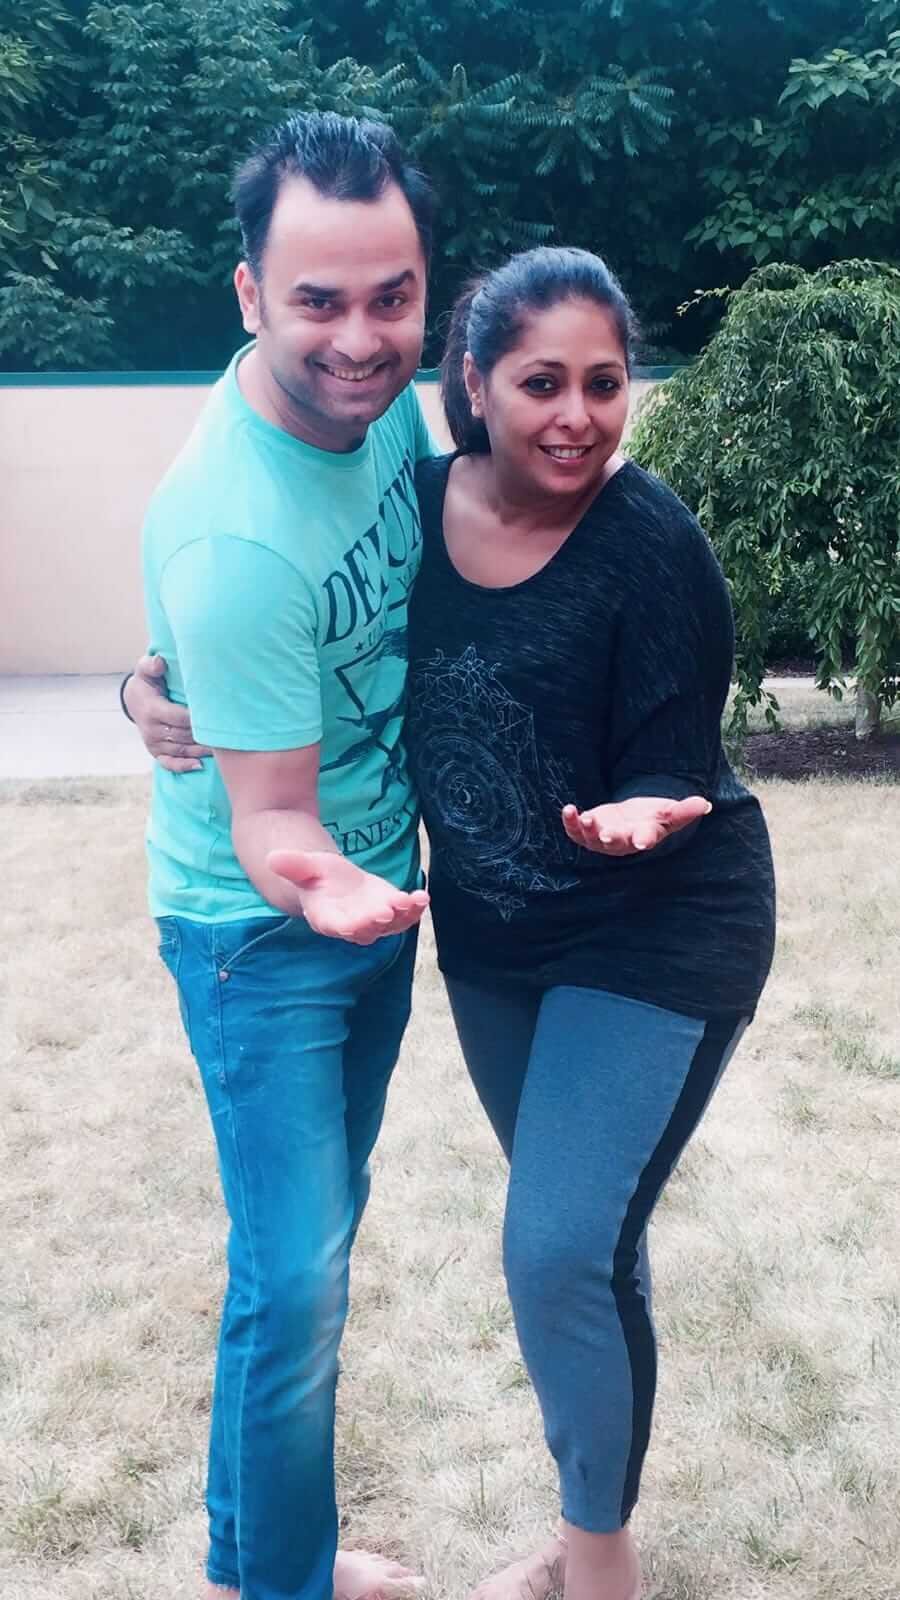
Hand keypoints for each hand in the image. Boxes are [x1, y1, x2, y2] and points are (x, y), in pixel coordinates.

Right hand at [124, 654, 211, 771]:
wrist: (134, 699)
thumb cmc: (147, 681)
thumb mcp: (146, 669)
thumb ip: (152, 664)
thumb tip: (160, 662)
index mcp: (152, 710)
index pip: (180, 718)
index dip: (199, 718)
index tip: (218, 716)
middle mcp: (151, 729)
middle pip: (184, 735)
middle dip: (204, 735)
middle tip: (228, 733)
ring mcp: (153, 743)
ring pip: (181, 750)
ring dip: (201, 751)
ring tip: (222, 749)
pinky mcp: (155, 752)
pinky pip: (169, 763)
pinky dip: (183, 766)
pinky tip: (199, 766)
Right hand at [267, 849, 429, 944]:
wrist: (332, 882)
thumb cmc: (315, 876)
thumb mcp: (304, 866)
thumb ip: (291, 865)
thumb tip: (272, 858)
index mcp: (326, 917)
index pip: (336, 926)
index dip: (348, 926)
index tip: (358, 923)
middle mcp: (351, 924)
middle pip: (365, 929)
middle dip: (377, 921)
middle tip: (387, 911)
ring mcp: (372, 921)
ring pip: (389, 925)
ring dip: (403, 915)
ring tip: (414, 901)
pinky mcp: (389, 912)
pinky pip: (403, 915)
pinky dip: (414, 908)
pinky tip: (422, 897)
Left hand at [562, 795, 710, 855]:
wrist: (631, 821)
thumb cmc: (652, 817)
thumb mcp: (668, 812)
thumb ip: (684, 810)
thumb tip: (706, 805)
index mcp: (644, 835)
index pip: (646, 838)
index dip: (644, 839)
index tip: (643, 842)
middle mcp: (622, 841)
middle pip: (616, 842)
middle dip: (611, 838)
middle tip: (606, 835)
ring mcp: (603, 838)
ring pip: (593, 840)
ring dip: (588, 830)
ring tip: (586, 817)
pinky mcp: (587, 831)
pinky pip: (576, 831)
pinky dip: (570, 822)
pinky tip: (568, 809)